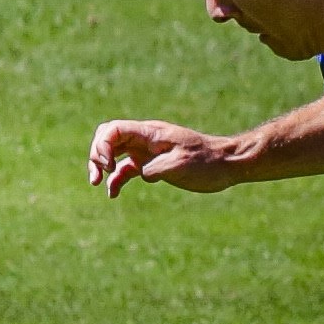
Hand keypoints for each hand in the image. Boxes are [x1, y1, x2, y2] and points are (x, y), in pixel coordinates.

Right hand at [88, 117, 245, 195]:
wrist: (227, 164)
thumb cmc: (208, 162)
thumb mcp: (182, 164)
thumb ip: (156, 166)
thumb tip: (138, 173)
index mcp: (150, 133)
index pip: (113, 130)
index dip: (102, 146)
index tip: (108, 167)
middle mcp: (145, 139)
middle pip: (107, 138)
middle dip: (96, 154)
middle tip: (99, 175)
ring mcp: (147, 151)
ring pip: (113, 153)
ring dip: (101, 166)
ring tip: (97, 184)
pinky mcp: (151, 164)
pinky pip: (126, 169)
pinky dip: (116, 180)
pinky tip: (113, 194)